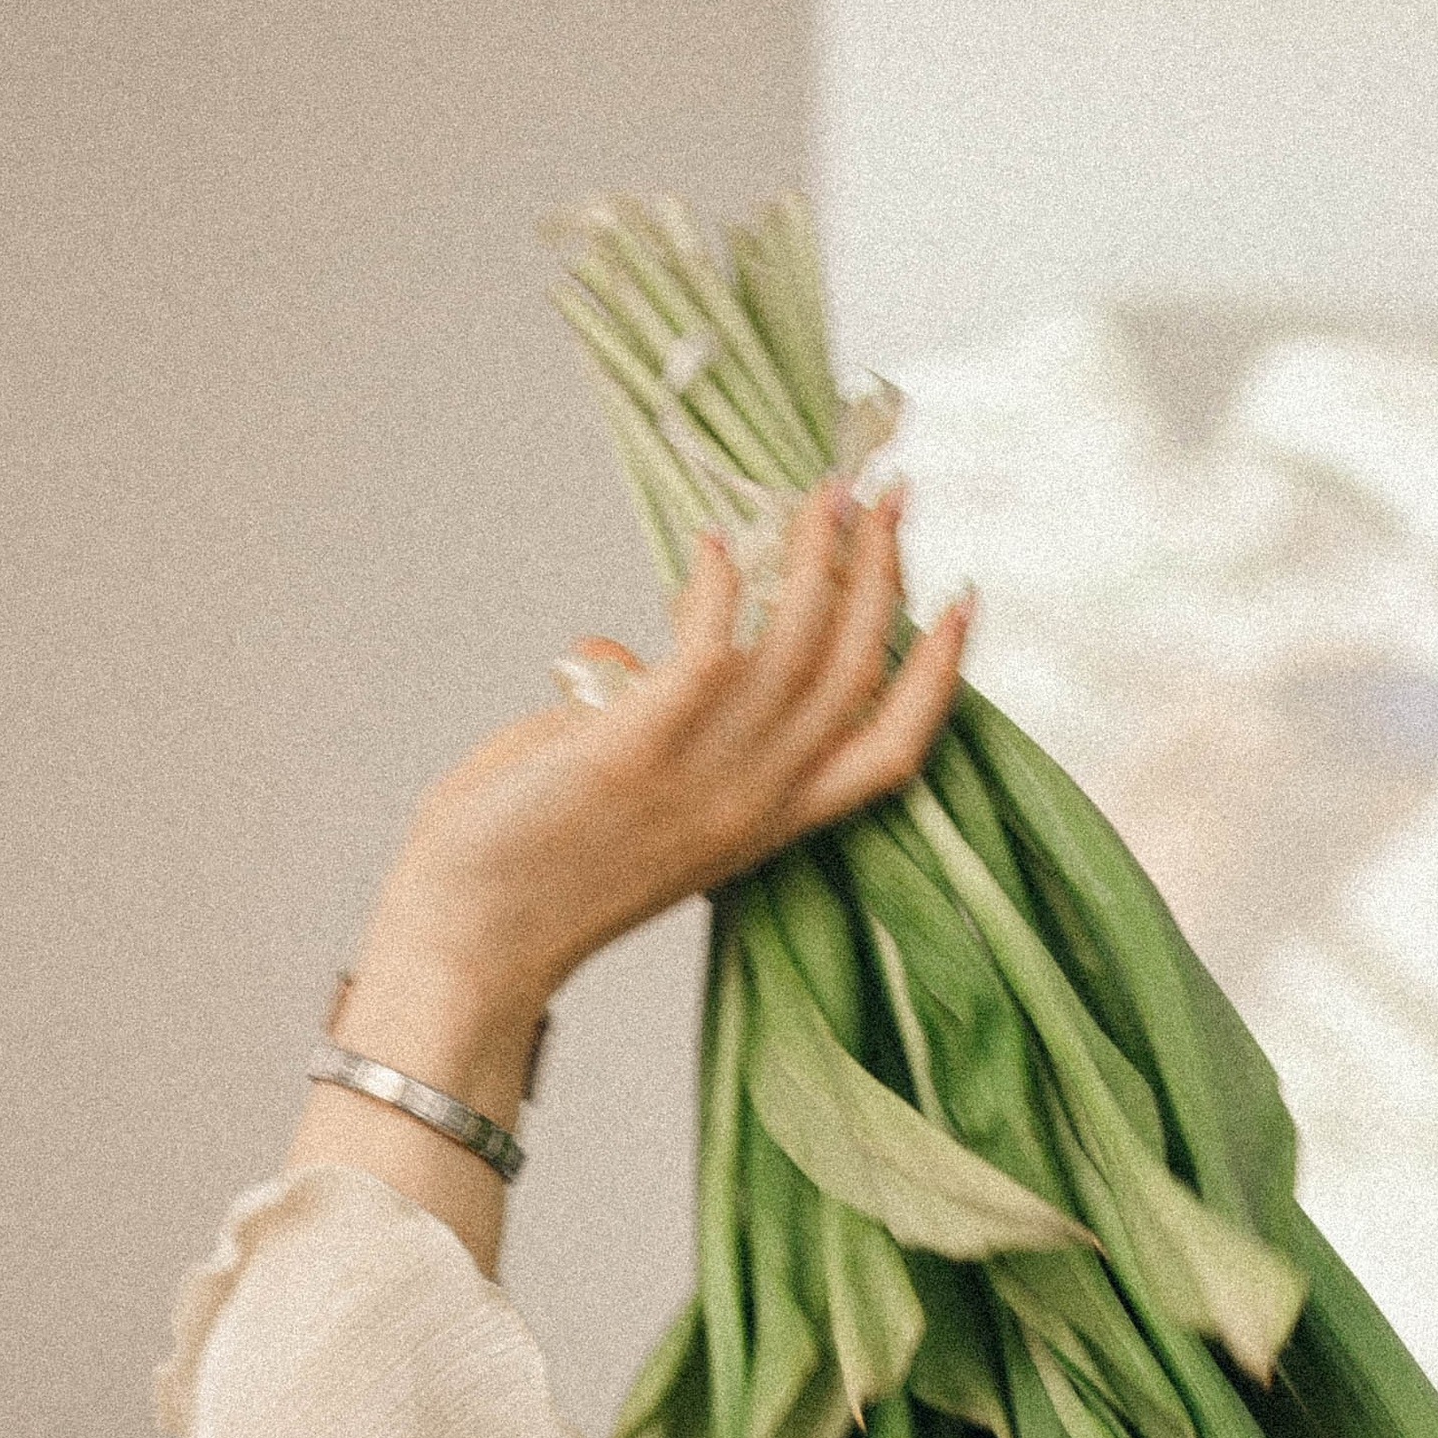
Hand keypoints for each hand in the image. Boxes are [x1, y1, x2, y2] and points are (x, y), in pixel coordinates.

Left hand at [361, 480, 973, 1026]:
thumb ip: (650, 725)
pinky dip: (714, 587)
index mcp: (768, 822)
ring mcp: (702, 777)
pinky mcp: (639, 748)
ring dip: (815, 558)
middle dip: (883, 574)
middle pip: (855, 674)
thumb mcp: (631, 797)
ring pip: (797, 649)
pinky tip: (710, 546)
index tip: (964, 598)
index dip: (939, 674)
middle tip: (885, 496)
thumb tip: (615, 655)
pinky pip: (706, 649)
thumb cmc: (537, 870)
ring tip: (819, 495)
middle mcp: (753, 801)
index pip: (890, 750)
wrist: (473, 942)